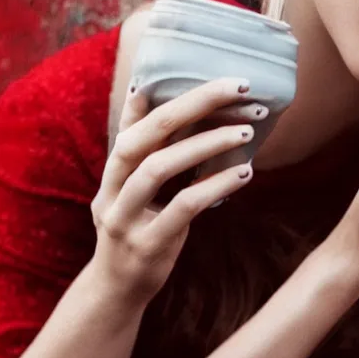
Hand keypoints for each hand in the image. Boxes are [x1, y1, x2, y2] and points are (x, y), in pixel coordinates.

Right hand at [90, 77, 266, 305]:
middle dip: (193, 105)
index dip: (160, 92)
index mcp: (112, 170)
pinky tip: (245, 174)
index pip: (134, 121)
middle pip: (146, 134)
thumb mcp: (138, 189)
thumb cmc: (140, 228)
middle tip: (239, 88)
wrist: (117, 289)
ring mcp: (123, 217)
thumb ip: (155, 154)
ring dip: (207, 143)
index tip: (198, 68)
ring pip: (160, 168)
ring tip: (247, 129)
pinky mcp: (146, 245)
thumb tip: (176, 116)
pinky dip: (215, 186)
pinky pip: (183, 208)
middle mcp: (111, 187)